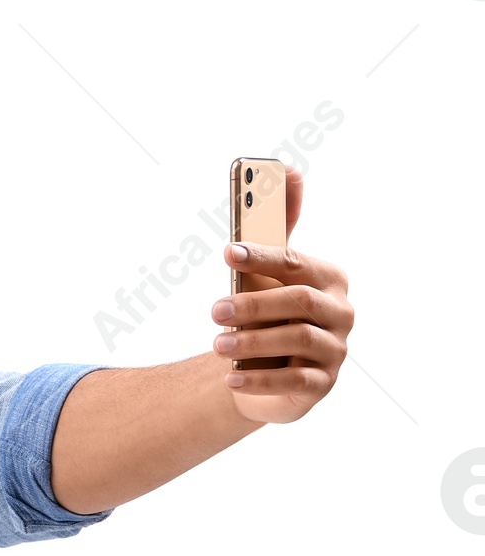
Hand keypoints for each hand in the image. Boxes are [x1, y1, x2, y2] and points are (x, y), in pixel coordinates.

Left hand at [210, 165, 352, 426]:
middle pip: (298, 301)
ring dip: (253, 342)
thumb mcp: (267, 274)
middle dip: (254, 305)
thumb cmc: (267, 315)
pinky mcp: (323, 385)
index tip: (228, 252)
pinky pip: (294, 382)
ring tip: (217, 345)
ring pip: (297, 340)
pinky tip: (231, 379)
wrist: (265, 373)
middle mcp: (341, 311)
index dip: (261, 256)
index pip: (295, 262)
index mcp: (329, 278)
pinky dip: (261, 380)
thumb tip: (289, 170)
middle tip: (215, 310)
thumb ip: (277, 226)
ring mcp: (336, 350)